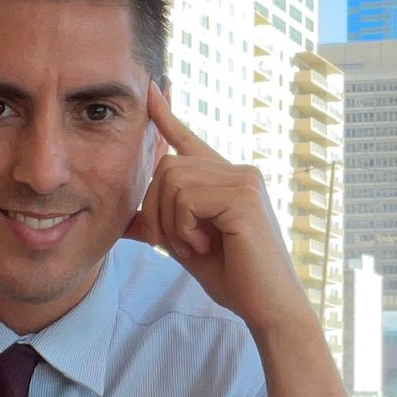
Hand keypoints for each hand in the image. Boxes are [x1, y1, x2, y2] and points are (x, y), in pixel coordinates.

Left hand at [123, 82, 314, 336]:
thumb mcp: (187, 248)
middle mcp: (238, 171)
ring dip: (171, 222)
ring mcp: (244, 179)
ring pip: (173, 181)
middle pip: (167, 167)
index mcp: (226, 180)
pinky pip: (187, 198)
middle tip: (176, 244)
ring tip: (195, 246)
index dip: (166, 116)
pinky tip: (204, 245)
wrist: (269, 307)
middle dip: (156, 209)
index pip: (189, 140)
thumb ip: (163, 227)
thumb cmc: (235, 279)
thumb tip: (126, 223)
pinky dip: (183, 227)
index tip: (151, 88)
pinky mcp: (243, 195)